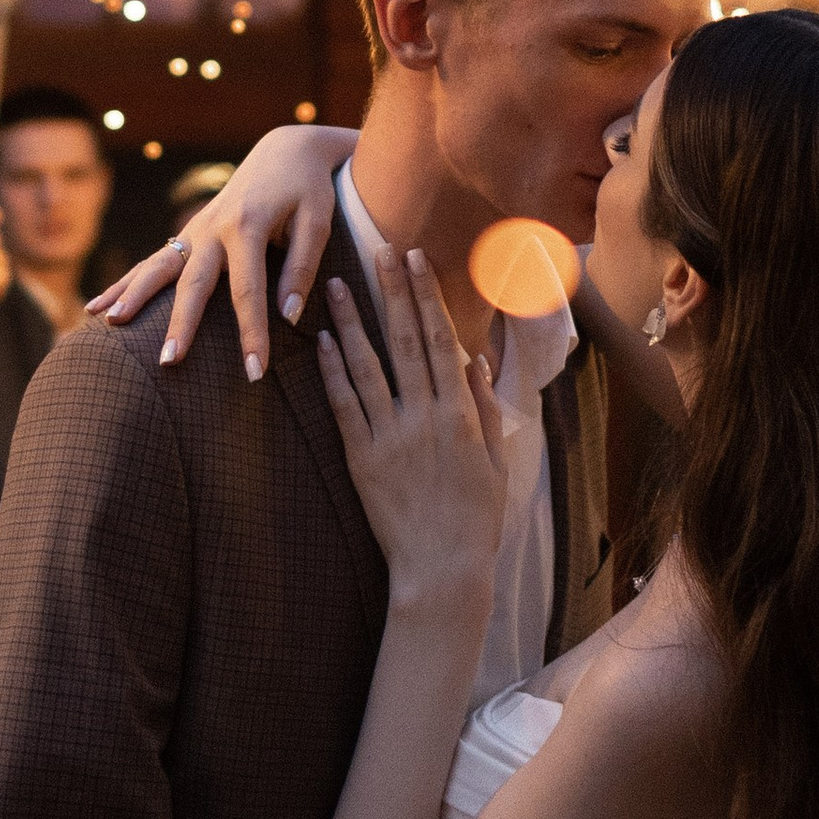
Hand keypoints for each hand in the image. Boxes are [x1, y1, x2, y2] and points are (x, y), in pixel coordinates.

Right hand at [92, 119, 354, 373]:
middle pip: (192, 283)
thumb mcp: (318, 220)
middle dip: (180, 325)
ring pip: (159, 267)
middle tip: (168, 363)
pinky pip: (152, 262)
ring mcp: (195, 230)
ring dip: (133, 296)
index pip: (249, 291)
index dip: (252, 333)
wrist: (284, 151)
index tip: (255, 373)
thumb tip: (287, 316)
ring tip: (110, 324)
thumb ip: (302, 266)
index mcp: (248, 224)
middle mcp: (213, 227)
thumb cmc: (307, 188)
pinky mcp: (188, 234)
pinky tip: (97, 308)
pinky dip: (125, 283)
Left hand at [316, 247, 501, 614]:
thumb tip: (476, 359)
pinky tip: (321, 342)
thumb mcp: (497, 460)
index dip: (426, 296)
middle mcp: (423, 415)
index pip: (440, 339)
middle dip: (390, 291)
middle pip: (403, 340)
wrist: (442, 569)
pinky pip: (344, 407)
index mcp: (460, 412)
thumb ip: (487, 407)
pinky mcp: (361, 459)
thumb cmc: (476, 519)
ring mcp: (389, 436)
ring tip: (334, 283)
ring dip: (351, 320)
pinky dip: (332, 372)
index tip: (416, 261)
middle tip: (378, 249)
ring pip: (367, 365)